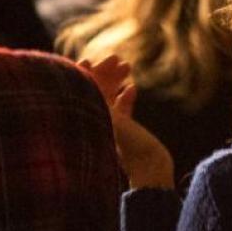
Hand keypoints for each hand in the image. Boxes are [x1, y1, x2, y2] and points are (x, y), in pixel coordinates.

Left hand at [88, 56, 175, 190]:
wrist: (152, 173)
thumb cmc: (131, 150)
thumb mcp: (111, 120)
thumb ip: (98, 97)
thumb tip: (82, 72)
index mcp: (86, 123)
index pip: (79, 95)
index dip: (82, 76)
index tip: (88, 60)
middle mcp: (94, 125)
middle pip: (93, 94)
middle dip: (104, 74)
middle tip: (116, 58)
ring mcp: (109, 129)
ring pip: (109, 100)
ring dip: (117, 82)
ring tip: (128, 66)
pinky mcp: (125, 135)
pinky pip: (122, 111)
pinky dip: (125, 98)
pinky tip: (133, 89)